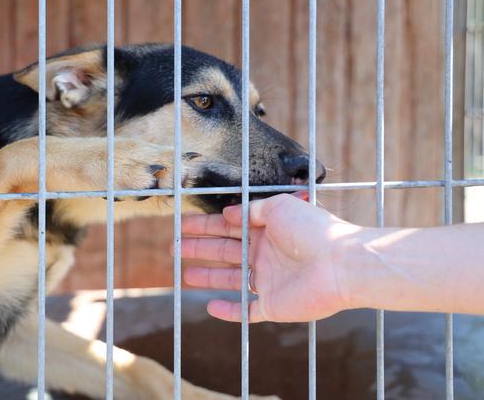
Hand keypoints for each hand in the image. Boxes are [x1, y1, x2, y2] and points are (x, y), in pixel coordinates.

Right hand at [181, 193, 361, 322]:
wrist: (342, 265)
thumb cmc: (314, 230)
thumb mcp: (279, 207)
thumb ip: (252, 210)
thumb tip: (228, 214)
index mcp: (267, 231)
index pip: (229, 227)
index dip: (205, 226)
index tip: (182, 225)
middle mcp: (266, 255)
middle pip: (224, 252)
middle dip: (199, 249)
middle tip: (175, 248)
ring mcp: (269, 281)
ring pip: (231, 280)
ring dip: (207, 276)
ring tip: (184, 275)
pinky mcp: (273, 305)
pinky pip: (246, 311)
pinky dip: (229, 310)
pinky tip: (211, 306)